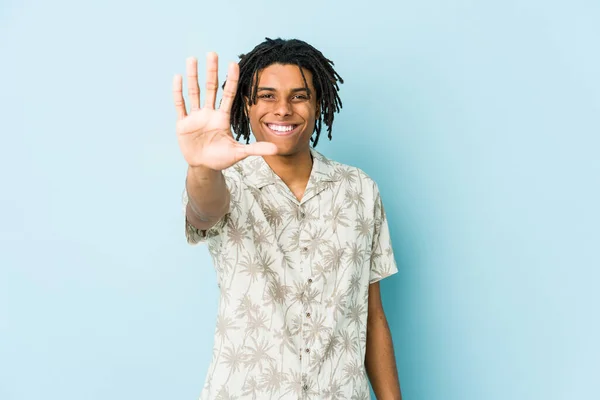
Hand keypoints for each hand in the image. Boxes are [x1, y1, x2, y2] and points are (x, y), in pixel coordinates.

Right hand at [173, 53, 277, 170]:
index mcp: (222, 118)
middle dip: (212, 71)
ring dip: (193, 76)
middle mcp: (209, 113)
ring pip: (194, 92)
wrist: (203, 167)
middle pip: (211, 88)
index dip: (231, 80)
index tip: (233, 64)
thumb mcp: (239, 153)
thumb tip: (276, 150)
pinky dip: (178, 92)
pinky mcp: (183, 123)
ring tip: (192, 58)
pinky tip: (178, 77)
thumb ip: (256, 149)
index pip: (228, 95)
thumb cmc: (221, 158)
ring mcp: (195, 117)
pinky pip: (180, 105)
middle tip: (213, 53)